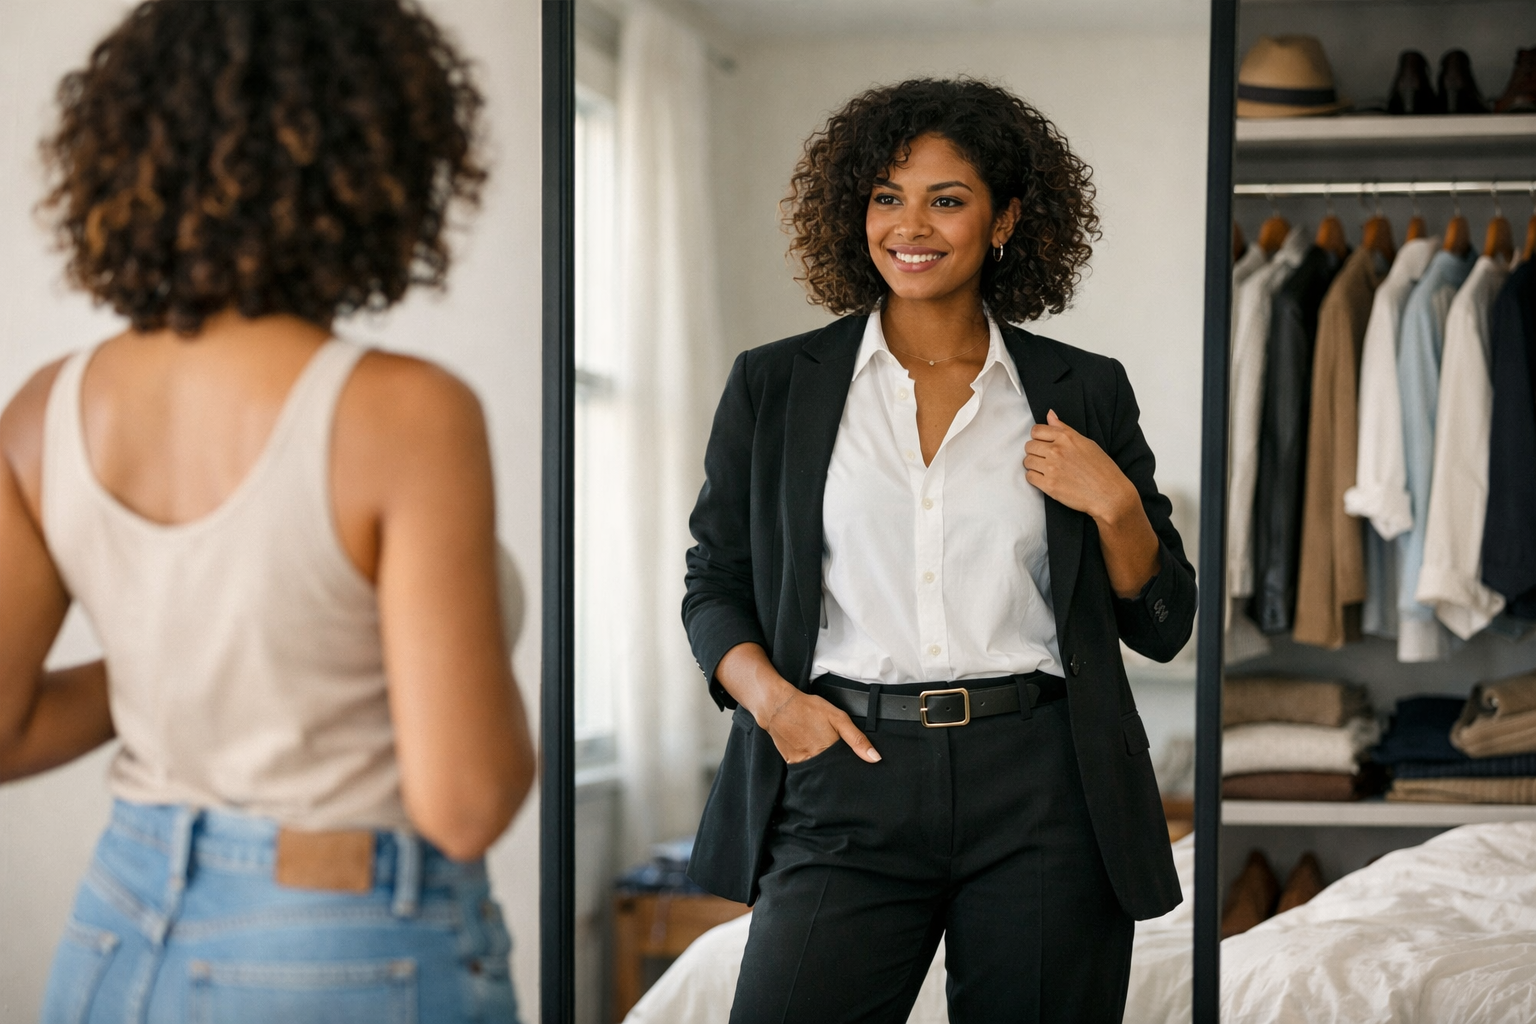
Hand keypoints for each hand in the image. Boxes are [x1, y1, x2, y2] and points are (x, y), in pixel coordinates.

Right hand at [760, 689, 881, 765]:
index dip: (850, 768)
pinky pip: (804, 768)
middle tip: (832, 750)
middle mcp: (814, 761)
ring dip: (822, 764)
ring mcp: (801, 763)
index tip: (852, 765)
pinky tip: (809, 749)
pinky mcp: (791, 762)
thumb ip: (857, 739)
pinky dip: (809, 761)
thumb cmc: (808, 709)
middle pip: (830, 773)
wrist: (778, 705)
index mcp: (828, 752)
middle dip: (835, 768)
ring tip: (819, 748)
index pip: (844, 770)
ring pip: (817, 771)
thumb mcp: (838, 718)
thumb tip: (874, 758)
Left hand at [1023, 409, 1137, 523]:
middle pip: (1029, 446)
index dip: (1038, 437)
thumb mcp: (1086, 442)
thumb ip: (1063, 428)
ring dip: (1034, 465)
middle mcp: (1057, 450)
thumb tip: (1049, 414)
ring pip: (1027, 461)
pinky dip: (1035, 478)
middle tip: (1046, 459)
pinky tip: (1046, 479)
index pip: (1036, 430)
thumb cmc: (1102, 469)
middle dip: (1035, 452)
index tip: (1043, 444)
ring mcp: (1052, 468)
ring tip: (1047, 470)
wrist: (1109, 494)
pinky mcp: (1049, 485)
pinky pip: (1030, 477)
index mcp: (1066, 437)